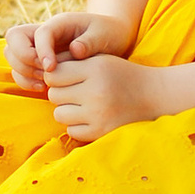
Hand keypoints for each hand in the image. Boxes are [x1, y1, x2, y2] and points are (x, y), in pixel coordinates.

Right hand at [4, 7, 132, 91]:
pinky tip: (44, 88)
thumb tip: (75, 50)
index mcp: (60, 22)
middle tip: (47, 75)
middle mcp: (44, 33)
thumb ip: (91, 41)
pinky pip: (20, 70)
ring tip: (45, 84)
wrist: (112, 39)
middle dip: (25, 60)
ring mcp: (38, 47)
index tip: (51, 68)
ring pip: (12, 55)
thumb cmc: (110, 33)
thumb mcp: (106, 34)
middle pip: (14, 39)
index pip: (40, 33)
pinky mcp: (38, 62)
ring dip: (23, 72)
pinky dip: (26, 80)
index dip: (41, 51)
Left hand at [42, 53, 157, 147]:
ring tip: (83, 105)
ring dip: (67, 110)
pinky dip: (77, 125)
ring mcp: (98, 115)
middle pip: (54, 95)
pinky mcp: (101, 132)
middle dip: (62, 94)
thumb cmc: (121, 75)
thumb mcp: (100, 61)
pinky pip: (71, 131)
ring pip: (59, 114)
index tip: (67, 78)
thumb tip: (40, 77)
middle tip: (77, 92)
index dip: (57, 76)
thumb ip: (72, 64)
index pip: (54, 74)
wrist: (153, 96)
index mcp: (95, 69)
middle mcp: (96, 92)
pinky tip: (90, 117)